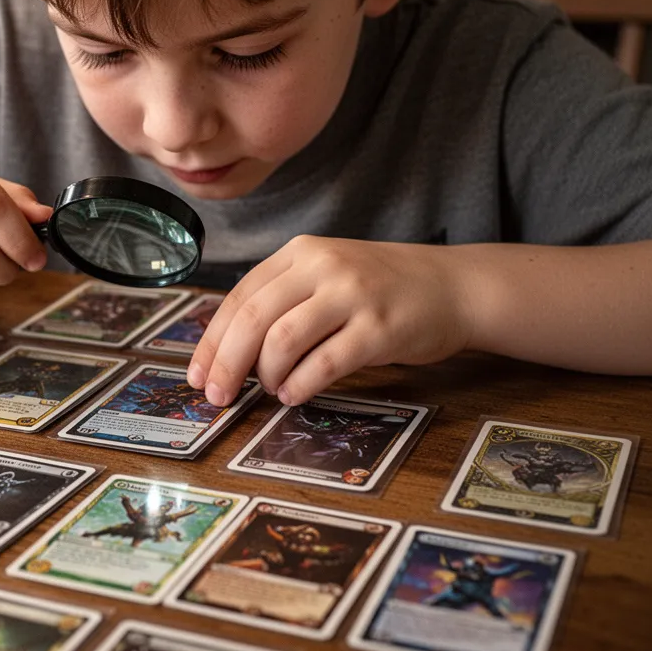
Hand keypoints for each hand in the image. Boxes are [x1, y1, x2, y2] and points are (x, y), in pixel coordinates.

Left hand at [187, 236, 473, 405]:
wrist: (453, 286)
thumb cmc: (381, 288)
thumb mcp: (326, 277)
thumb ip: (283, 301)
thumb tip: (229, 352)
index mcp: (300, 253)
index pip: (239, 297)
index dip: (212, 341)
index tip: (198, 375)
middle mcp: (322, 266)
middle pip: (252, 318)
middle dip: (227, 363)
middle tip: (217, 396)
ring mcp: (352, 294)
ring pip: (282, 340)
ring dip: (266, 375)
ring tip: (271, 389)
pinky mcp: (379, 327)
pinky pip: (325, 363)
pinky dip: (301, 384)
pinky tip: (295, 394)